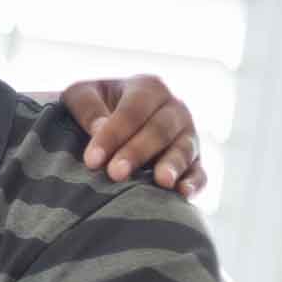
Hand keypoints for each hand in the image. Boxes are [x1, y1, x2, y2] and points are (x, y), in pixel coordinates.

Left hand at [61, 74, 206, 198]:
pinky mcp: (194, 162)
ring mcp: (188, 135)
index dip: (112, 135)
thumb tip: (99, 128)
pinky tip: (183, 194)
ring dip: (172, 165)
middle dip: (137, 152)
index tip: (92, 160)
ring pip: (184, 149)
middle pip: (159, 130)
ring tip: (161, 182)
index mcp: (148, 88)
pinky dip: (194, 183)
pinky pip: (200, 172)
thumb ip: (87, 107)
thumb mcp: (80, 96)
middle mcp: (174, 109)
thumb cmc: (93, 107)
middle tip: (115, 173)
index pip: (131, 111)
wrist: (111, 124)